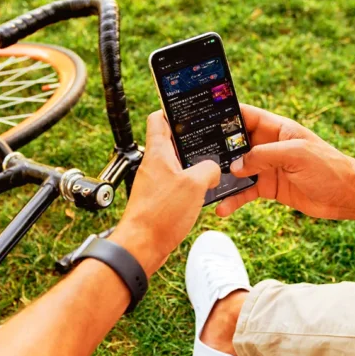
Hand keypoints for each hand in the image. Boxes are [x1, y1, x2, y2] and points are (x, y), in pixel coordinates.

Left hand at [110, 111, 220, 274]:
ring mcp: (155, 183)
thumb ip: (208, 169)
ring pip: (176, 165)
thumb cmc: (160, 215)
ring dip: (193, 166)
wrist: (142, 246)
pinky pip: (177, 185)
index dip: (172, 110)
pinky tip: (202, 193)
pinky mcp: (158, 200)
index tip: (188, 109)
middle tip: (210, 141)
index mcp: (157, 152)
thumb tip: (213, 169)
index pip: (158, 119)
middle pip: (171, 142)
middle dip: (191, 141)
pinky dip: (190, 185)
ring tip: (211, 168)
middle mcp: (153, 165)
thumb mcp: (194, 185)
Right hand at [216, 104, 354, 218]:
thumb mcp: (295, 155)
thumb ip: (264, 156)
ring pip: (238, 170)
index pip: (246, 116)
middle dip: (217, 149)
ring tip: (205, 185)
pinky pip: (245, 191)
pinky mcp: (269, 187)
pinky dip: (234, 199)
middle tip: (195, 155)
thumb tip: (236, 166)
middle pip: (236, 144)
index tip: (203, 117)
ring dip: (223, 177)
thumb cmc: (328, 167)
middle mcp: (270, 146)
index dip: (226, 115)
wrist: (346, 195)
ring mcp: (268, 167)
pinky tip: (223, 208)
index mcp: (277, 129)